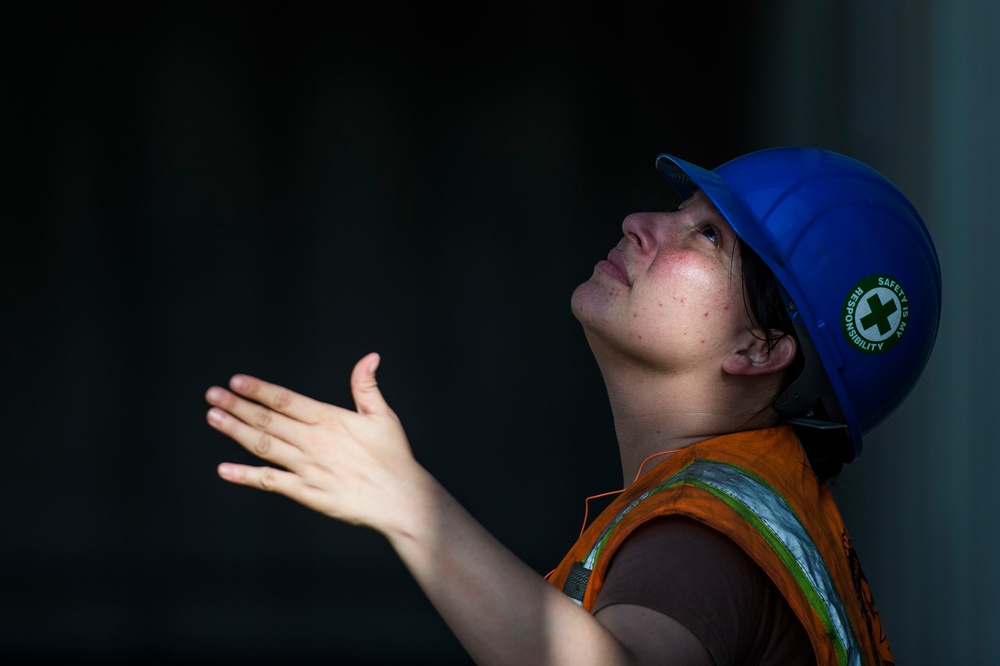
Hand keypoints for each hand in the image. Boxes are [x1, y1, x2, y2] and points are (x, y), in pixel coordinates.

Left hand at [205, 352, 422, 531]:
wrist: (400, 499)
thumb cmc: (394, 457)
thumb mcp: (383, 416)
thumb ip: (367, 386)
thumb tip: (370, 357)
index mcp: (330, 419)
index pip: (286, 400)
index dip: (259, 390)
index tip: (236, 380)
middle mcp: (314, 441)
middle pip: (268, 420)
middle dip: (238, 405)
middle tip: (212, 394)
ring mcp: (307, 468)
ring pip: (264, 446)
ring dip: (236, 431)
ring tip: (213, 417)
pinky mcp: (306, 493)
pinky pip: (270, 482)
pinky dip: (245, 476)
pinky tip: (224, 469)